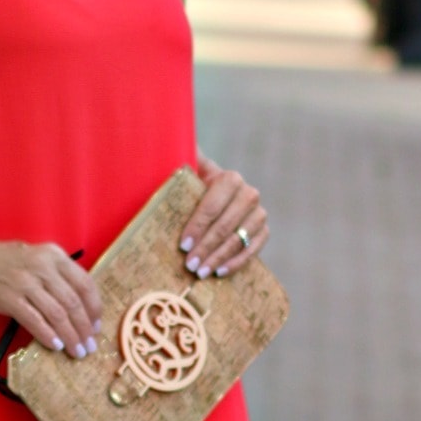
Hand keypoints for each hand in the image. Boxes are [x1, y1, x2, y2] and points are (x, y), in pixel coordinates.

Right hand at [0, 224, 104, 358]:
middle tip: (90, 346)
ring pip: (57, 314)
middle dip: (85, 329)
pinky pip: (34, 320)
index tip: (97, 326)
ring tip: (76, 352)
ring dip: (70, 337)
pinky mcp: (8, 298)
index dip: (94, 308)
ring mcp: (25, 282)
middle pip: (73, 302)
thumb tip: (79, 305)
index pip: (84, 283)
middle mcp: (42, 266)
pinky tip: (55, 346)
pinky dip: (47, 335)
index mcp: (53, 255)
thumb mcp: (35, 256)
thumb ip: (57, 274)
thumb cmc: (2, 260)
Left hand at [181, 155, 268, 278]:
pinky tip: (220, 272)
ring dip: (219, 257)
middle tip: (189, 265)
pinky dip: (237, 262)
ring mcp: (259, 213)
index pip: (212, 206)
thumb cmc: (193, 185)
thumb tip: (157, 147)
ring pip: (239, 239)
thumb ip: (176, 162)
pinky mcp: (263, 231)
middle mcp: (249, 194)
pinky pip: (253, 249)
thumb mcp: (185, 171)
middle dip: (206, 247)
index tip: (183, 245)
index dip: (198, 226)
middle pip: (226, 225)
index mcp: (229, 178)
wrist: (215, 194)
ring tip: (200, 272)